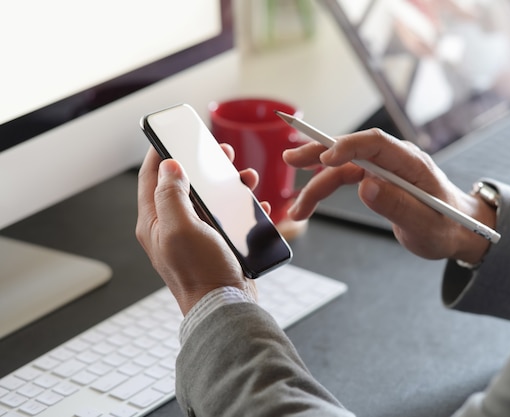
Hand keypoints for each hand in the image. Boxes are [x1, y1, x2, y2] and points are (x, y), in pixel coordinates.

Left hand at [136, 146, 262, 314]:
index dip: (159, 153)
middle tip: (217, 153)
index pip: (150, 178)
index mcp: (155, 222)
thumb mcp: (181, 228)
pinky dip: (241, 207)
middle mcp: (172, 227)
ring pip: (209, 199)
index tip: (169, 135)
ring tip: (245, 177)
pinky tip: (255, 203)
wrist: (225, 306)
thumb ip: (171, 195)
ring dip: (227, 185)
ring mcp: (195, 235)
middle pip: (183, 185)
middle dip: (201, 165)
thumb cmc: (201, 272)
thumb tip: (169, 167)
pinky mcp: (216, 243)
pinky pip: (228, 217)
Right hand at [283, 129, 494, 262]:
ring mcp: (383, 168)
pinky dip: (324, 191)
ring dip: (315, 185)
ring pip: (341, 168)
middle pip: (351, 149)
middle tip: (290, 159)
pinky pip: (344, 179)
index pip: (376, 143)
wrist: (457, 231)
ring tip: (296, 209)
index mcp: (412, 163)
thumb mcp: (426, 225)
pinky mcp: (375, 178)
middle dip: (319, 153)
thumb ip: (398, 206)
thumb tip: (366, 187)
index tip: (326, 158)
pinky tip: (307, 204)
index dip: (348, 146)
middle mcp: (394, 160)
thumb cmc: (447, 228)